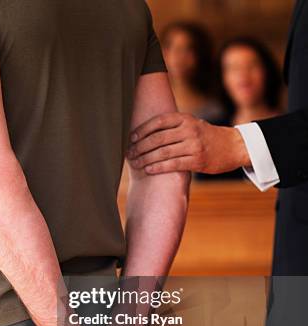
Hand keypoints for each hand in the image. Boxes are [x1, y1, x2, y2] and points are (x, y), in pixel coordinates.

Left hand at [127, 112, 250, 174]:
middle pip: (158, 138)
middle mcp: (189, 130)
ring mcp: (194, 145)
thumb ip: (172, 126)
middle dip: (140, 147)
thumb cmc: (204, 136)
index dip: (143, 130)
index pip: (159, 121)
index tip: (132, 138)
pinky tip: (148, 170)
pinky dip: (158, 167)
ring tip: (135, 164)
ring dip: (146, 159)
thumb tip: (142, 134)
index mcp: (185, 118)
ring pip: (163, 152)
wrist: (233, 146)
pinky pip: (173, 164)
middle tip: (129, 154)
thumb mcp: (190, 124)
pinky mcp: (198, 160)